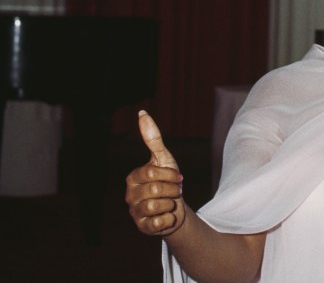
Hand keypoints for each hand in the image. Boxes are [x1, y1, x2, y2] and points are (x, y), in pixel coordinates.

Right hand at [125, 110, 185, 236]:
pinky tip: (168, 216)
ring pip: (155, 207)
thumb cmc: (168, 180)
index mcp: (133, 177)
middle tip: (174, 191)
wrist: (176, 207)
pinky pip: (158, 223)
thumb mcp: (164, 158)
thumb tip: (142, 112)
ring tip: (170, 202)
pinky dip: (169, 218)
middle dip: (172, 189)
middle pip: (156, 190)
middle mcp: (129, 195)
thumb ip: (153, 138)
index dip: (170, 175)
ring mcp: (134, 213)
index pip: (152, 173)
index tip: (177, 177)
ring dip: (170, 203)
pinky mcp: (142, 228)